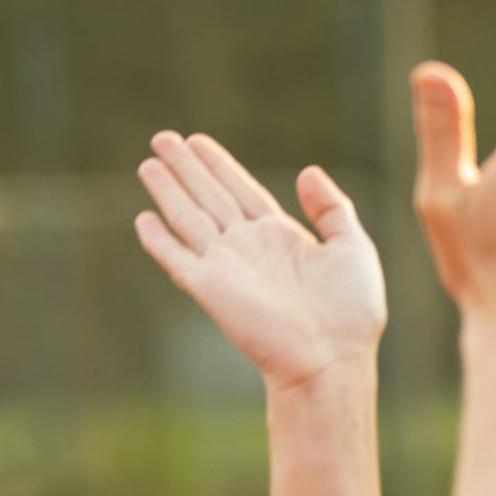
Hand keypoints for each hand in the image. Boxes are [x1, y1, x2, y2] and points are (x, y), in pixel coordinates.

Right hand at [134, 131, 385, 390]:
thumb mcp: (353, 248)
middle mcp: (249, 248)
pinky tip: (142, 219)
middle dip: (186, 168)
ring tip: (148, 163)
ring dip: (168, 190)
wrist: (331, 358)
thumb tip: (307, 171)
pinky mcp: (209, 288)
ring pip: (189, 217)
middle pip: (210, 197)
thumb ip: (332, 209)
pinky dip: (159, 240)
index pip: (242, 190)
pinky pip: (178, 258)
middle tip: (162, 138)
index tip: (197, 141)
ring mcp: (227, 267)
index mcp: (281, 237)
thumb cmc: (350, 312)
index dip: (219, 165)